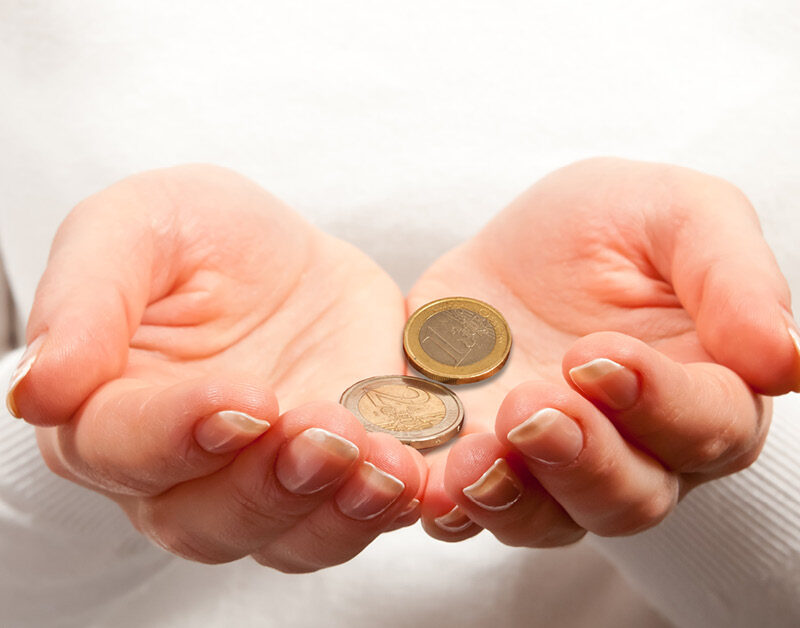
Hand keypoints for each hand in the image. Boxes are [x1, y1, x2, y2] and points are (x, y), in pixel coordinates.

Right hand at [9, 164, 423, 571]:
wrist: (285, 256)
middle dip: (270, 485)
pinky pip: (356, 517)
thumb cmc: (198, 238)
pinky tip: (422, 481)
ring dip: (337, 510)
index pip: (124, 449)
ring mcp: (265, 481)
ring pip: (287, 536)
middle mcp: (182, 471)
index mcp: (112, 410)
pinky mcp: (337, 475)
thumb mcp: (134, 227)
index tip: (243, 399)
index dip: (180, 433)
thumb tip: (40, 388)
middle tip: (323, 433)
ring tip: (385, 467)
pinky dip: (392, 507)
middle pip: (207, 519)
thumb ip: (85, 298)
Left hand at [410, 158, 798, 544]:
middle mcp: (633, 447)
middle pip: (628, 495)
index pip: (708, 428)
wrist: (519, 241)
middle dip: (580, 459)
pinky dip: (450, 505)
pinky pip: (470, 507)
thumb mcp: (679, 213)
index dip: (658, 403)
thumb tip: (787, 362)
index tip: (599, 355)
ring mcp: (551, 463)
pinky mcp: (480, 457)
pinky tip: (431, 486)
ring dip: (512, 497)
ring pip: (548, 519)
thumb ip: (734, 278)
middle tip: (533, 408)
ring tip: (475, 458)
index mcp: (703, 392)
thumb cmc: (615, 222)